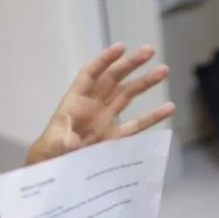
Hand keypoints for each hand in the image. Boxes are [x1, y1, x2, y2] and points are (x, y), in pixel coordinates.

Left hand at [27, 43, 174, 165]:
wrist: (55, 168)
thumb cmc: (49, 152)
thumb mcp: (52, 146)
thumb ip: (62, 141)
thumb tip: (72, 142)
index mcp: (75, 101)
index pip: (90, 74)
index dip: (104, 60)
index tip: (121, 48)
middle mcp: (93, 105)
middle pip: (113, 79)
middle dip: (130, 64)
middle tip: (150, 51)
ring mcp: (106, 119)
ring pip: (128, 95)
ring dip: (145, 82)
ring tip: (163, 70)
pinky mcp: (116, 137)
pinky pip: (136, 124)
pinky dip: (152, 116)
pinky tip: (169, 108)